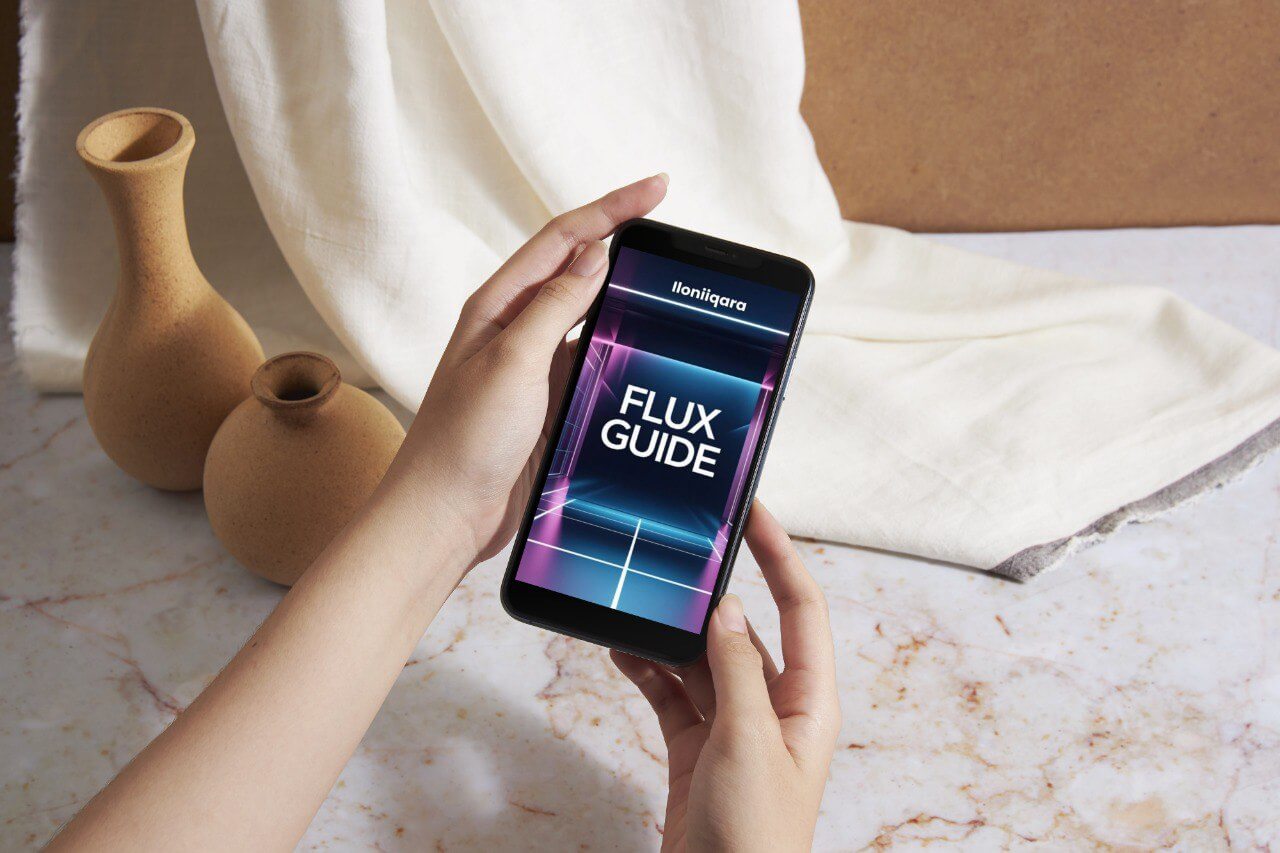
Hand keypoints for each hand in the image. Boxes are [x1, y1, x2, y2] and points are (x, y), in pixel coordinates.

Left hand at [382, 174, 667, 565]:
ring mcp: (532, 368)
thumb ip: (556, 306)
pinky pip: (592, 366)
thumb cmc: (462, 440)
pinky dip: (620, 356)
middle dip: (625, 248)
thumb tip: (595, 254)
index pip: (564, 238)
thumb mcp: (513, 363)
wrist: (443, 515)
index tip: (659, 190)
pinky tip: (647, 360)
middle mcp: (514, 330)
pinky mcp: (546, 404)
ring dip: (625, 306)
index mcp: (498, 307)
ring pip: (590, 321)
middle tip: (673, 240)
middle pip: (579, 272)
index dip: (613, 209)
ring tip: (670, 297)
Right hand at [612, 502, 840, 851]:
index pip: (800, 608)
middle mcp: (775, 710)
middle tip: (682, 552)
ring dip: (671, 634)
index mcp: (809, 703)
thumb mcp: (749, 741)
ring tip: (639, 599)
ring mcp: (733, 730)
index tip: (754, 512)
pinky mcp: (697, 751)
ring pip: (702, 662)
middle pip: (746, 630)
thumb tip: (728, 610)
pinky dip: (648, 672)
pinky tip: (622, 648)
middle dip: (713, 593)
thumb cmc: (754, 838)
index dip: (780, 554)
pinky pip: (672, 695)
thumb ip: (737, 671)